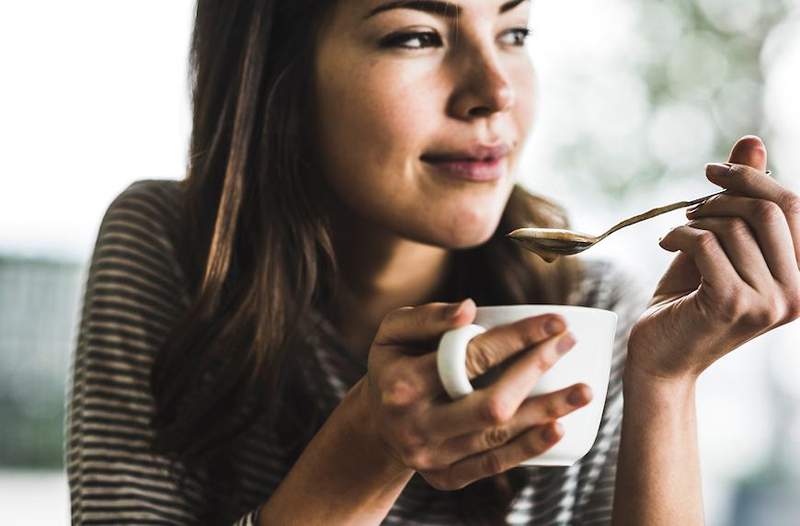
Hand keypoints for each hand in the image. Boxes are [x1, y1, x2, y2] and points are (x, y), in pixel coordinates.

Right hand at [360, 299, 590, 489]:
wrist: (376, 423)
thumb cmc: (392, 365)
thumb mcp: (393, 332)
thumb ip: (426, 317)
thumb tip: (469, 308)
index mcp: (402, 384)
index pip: (469, 358)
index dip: (517, 338)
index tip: (554, 321)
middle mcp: (417, 425)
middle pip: (490, 402)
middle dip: (535, 370)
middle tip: (569, 344)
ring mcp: (432, 456)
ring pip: (498, 437)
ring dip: (545, 412)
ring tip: (584, 391)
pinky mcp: (445, 478)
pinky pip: (493, 464)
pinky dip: (528, 447)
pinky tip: (558, 428)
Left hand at [627, 135, 799, 381]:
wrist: (660, 355)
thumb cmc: (690, 299)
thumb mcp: (721, 245)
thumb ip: (743, 199)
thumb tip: (753, 141)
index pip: (796, 206)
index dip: (754, 178)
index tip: (715, 171)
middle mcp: (799, 293)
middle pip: (771, 209)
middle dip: (723, 195)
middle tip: (692, 206)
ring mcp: (769, 302)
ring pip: (735, 226)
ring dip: (695, 220)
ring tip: (676, 234)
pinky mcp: (731, 304)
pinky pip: (707, 243)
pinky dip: (679, 235)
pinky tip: (665, 245)